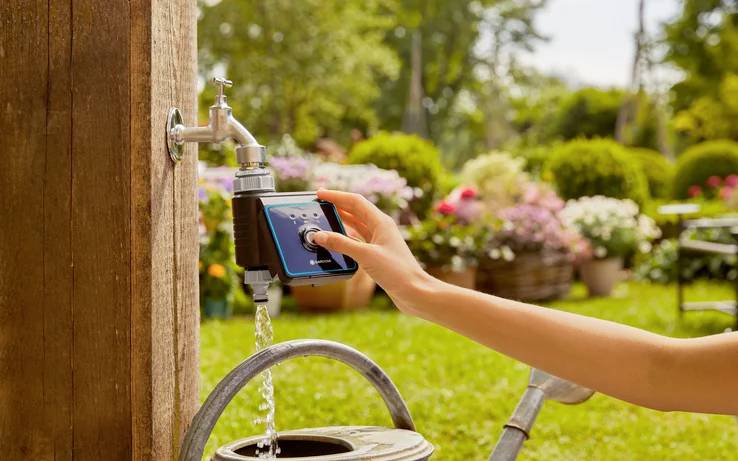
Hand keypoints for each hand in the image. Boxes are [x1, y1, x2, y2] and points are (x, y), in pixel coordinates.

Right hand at [312, 189, 433, 313]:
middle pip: (355, 211)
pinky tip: (337, 240)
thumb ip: (341, 244)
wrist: (414, 292)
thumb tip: (320, 236)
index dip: (336, 196)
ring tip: (325, 218)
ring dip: (341, 221)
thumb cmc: (397, 271)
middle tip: (320, 205)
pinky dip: (346, 237)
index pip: (355, 201)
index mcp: (381, 222)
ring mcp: (380, 241)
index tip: (320, 193)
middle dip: (337, 206)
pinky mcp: (377, 254)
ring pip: (356, 225)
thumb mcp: (366, 255)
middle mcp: (381, 228)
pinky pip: (358, 240)